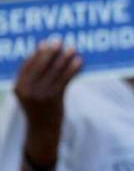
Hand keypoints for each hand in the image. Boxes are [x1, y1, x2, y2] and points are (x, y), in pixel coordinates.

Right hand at [14, 41, 81, 164]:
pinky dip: (72, 69)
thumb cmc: (38, 108)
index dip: (37, 52)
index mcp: (18, 86)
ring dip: (64, 58)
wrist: (42, 130)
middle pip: (40, 64)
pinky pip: (65, 79)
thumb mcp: (29, 93)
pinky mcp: (54, 99)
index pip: (27, 64)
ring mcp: (40, 94)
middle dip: (51, 51)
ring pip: (54, 71)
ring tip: (72, 48)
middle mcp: (27, 90)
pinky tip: (79, 62)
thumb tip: (43, 52)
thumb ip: (32, 77)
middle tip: (59, 41)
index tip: (45, 42)